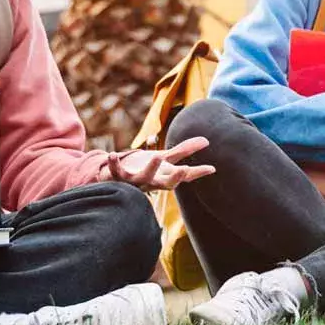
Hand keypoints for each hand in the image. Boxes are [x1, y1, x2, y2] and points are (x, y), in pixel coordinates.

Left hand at [100, 137, 215, 190]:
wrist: (118, 179)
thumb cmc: (145, 169)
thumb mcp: (165, 159)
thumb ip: (184, 151)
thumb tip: (206, 140)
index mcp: (164, 177)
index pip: (184, 177)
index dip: (197, 173)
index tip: (211, 168)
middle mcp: (152, 182)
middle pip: (166, 184)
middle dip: (176, 178)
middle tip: (185, 169)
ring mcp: (136, 181)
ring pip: (144, 179)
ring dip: (150, 169)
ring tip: (156, 156)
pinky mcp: (119, 177)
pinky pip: (116, 172)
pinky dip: (113, 164)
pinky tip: (113, 154)